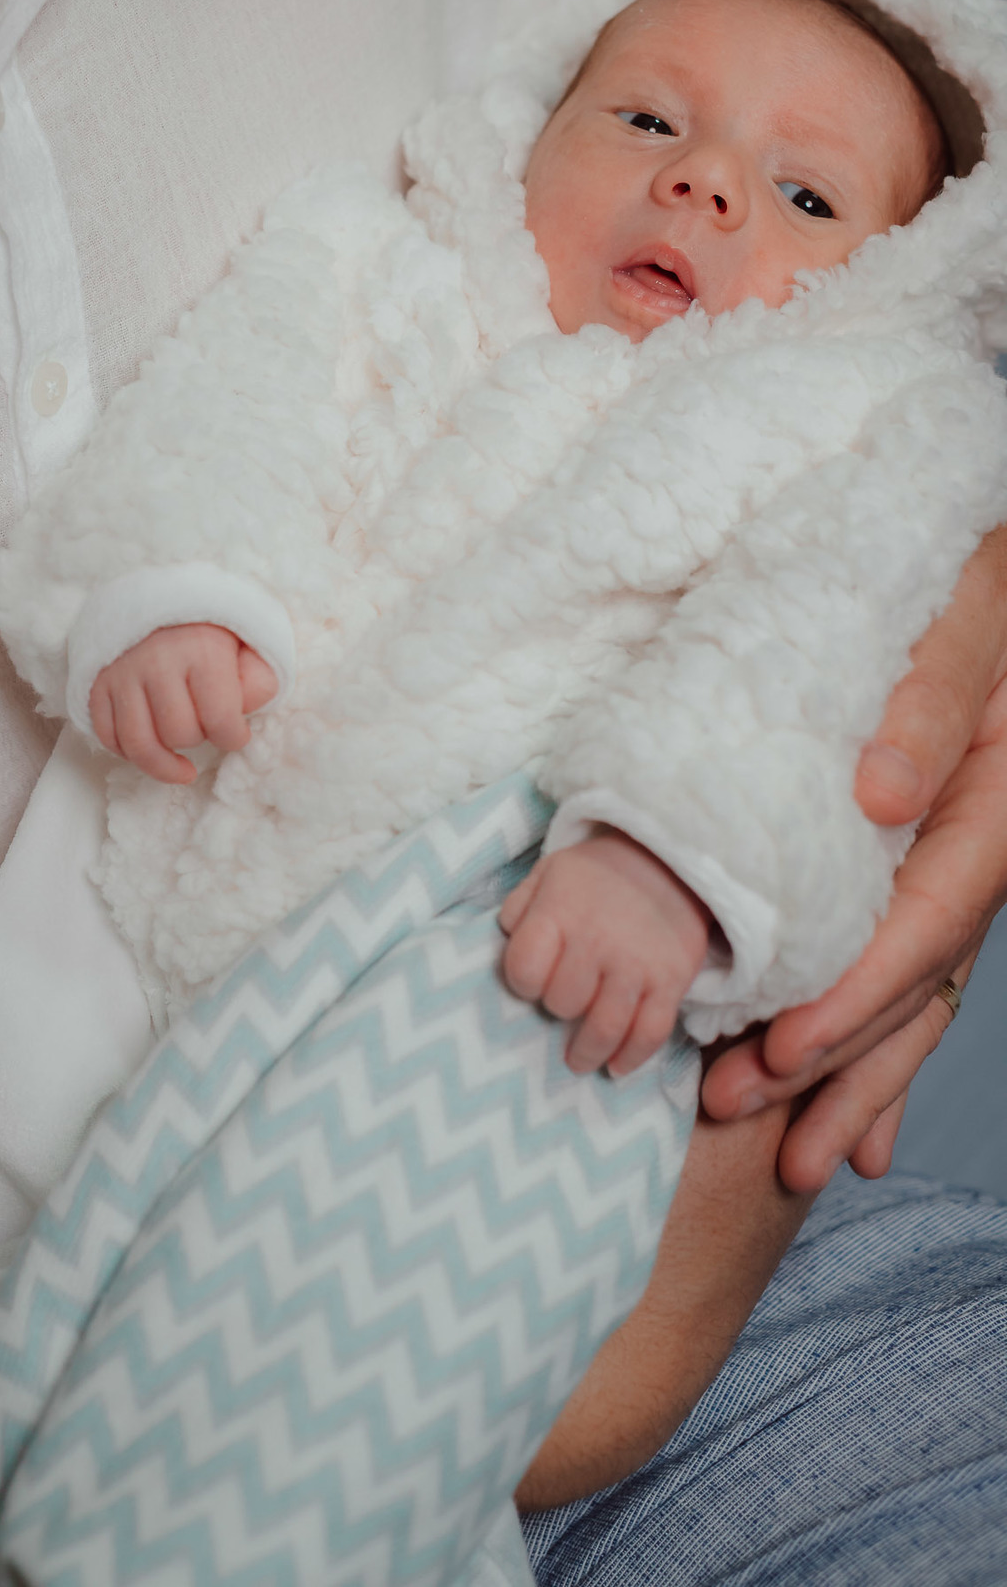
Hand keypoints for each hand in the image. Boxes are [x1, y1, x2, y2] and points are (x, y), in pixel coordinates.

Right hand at [88, 622, 277, 782]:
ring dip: (163, 761)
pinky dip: (127, 753)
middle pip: (179, 735)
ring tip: (182, 766)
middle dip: (199, 738)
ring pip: (139, 744)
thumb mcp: (251, 645)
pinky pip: (107, 736)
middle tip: (205, 721)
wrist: (163, 593)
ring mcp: (122, 673)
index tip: (236, 731)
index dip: (234, 738)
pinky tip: (151, 749)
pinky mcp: (99, 683)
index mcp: (202, 650)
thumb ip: (258, 682)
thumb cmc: (212, 628)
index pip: (221, 722)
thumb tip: (239, 718)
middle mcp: (157, 662)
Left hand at [499, 829, 710, 1075]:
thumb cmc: (596, 876)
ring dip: (588, 1052)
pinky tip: (617, 1066)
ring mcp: (637, 963)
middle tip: (564, 1004)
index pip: (524, 969)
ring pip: (605, 1028)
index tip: (532, 982)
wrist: (667, 861)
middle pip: (563, 1003)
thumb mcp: (548, 873)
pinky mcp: (672, 979)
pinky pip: (651, 1032)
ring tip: (578, 1061)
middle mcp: (597, 940)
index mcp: (560, 912)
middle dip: (559, 1007)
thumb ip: (520, 907)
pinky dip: (632, 1056)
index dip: (522, 982)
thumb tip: (507, 939)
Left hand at [702, 524, 1006, 1189]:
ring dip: (852, 1078)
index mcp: (994, 806)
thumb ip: (929, 694)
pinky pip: (904, 968)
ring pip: (910, 995)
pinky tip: (858, 1127)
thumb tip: (880, 795)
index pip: (926, 924)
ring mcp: (952, 864)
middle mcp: (978, 849)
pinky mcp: (921, 861)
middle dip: (831, 1062)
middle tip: (733, 1111)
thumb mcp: (964, 613)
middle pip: (912, 982)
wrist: (979, 555)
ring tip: (792, 1160)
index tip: (781, 1047)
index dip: (855, 996)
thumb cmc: (966, 568)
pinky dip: (877, 1042)